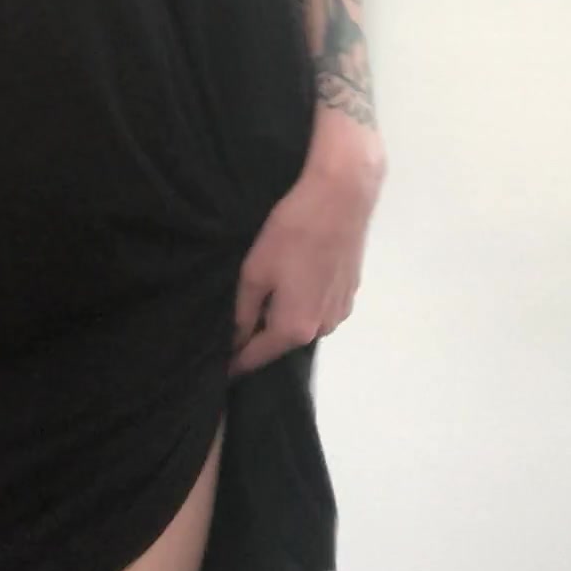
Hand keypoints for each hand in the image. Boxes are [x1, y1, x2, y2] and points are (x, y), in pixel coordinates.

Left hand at [232, 144, 382, 373]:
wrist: (341, 198)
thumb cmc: (292, 233)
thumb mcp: (254, 272)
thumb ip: (243, 312)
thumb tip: (237, 339)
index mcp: (293, 329)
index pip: (256, 358)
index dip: (235, 364)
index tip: (219, 371)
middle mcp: (321, 330)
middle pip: (281, 343)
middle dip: (260, 338)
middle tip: (237, 326)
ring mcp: (340, 313)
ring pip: (302, 325)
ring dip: (284, 319)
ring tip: (266, 298)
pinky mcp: (350, 294)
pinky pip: (319, 310)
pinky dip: (303, 304)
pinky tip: (295, 281)